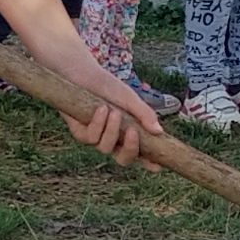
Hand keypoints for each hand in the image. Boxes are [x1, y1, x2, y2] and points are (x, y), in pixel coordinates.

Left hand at [27, 34, 162, 163]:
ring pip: (106, 148)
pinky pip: (90, 138)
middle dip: (130, 150)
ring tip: (114, 111)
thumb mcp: (130, 99)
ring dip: (112, 130)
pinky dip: (97, 124)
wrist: (83, 74)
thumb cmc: (108, 86)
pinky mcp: (80, 133)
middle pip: (123, 159)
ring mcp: (97, 138)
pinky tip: (101, 109)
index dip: (149, 163)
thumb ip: (144, 114)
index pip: (141, 154)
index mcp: (129, 134)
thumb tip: (159, 132)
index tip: (158, 166)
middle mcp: (113, 140)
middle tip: (133, 131)